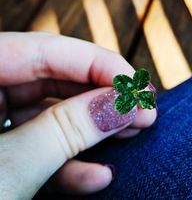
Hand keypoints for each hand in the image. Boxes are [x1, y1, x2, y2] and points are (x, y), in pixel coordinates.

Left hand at [0, 32, 155, 198]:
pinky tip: (98, 175)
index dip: (99, 63)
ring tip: (133, 131)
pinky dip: (70, 161)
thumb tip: (121, 104)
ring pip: (53, 110)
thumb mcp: (5, 173)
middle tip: (144, 108)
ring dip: (95, 127)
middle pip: (55, 77)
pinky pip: (41, 143)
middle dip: (104, 95)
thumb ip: (64, 131)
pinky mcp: (0, 150)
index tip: (136, 86)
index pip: (46, 50)